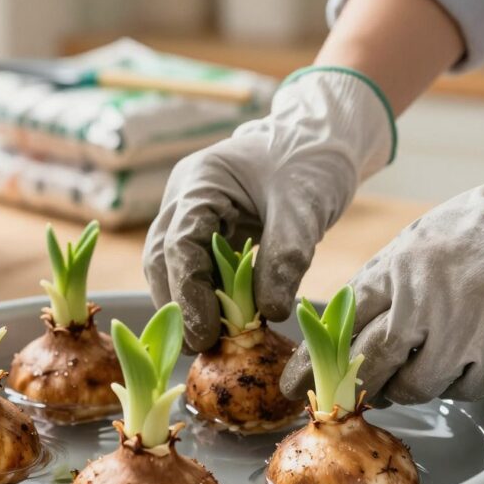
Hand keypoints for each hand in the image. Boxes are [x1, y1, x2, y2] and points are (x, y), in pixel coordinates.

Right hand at [144, 68, 393, 351]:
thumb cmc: (313, 160)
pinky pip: (195, 266)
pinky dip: (205, 294)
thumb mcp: (304, 208)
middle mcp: (184, 196)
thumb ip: (285, 257)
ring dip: (187, 303)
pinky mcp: (206, 228)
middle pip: (160, 259)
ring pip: (170, 266)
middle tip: (202, 346)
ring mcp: (190, 211)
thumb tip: (268, 312)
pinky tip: (224, 321)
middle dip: (178, 305)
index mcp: (201, 180)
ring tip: (212, 341)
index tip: (205, 334)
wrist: (323, 137)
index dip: (188, 293)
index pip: (179, 243)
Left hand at [281, 132, 483, 402]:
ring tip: (428, 364)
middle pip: (373, 363)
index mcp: (397, 267)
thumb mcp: (421, 241)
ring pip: (417, 386)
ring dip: (414, 386)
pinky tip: (472, 359)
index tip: (293, 387)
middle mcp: (424, 300)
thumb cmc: (483, 228)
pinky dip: (462, 384)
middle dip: (359, 387)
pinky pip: (466, 390)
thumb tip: (345, 327)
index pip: (340, 326)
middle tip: (355, 398)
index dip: (312, 362)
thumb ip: (387, 282)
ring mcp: (466, 327)